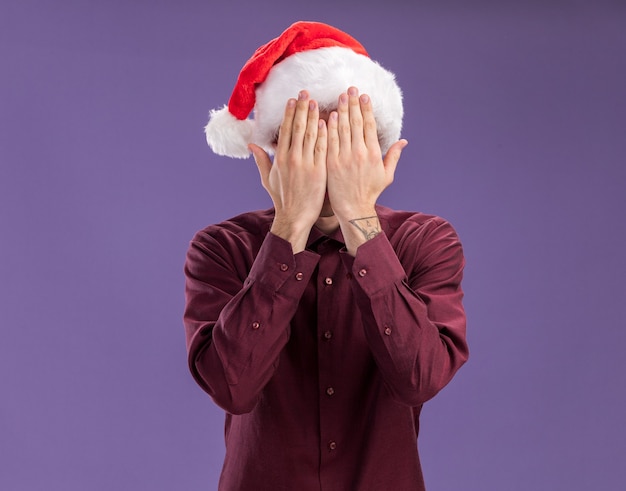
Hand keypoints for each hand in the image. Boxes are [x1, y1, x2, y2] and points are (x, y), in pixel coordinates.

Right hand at [250, 90, 327, 252]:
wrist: (295, 217)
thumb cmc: (282, 199)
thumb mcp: (268, 179)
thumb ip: (261, 160)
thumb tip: (252, 145)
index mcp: (280, 158)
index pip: (285, 130)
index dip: (290, 113)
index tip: (293, 99)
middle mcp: (292, 158)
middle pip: (298, 127)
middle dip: (302, 108)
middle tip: (306, 92)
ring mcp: (306, 164)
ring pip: (311, 134)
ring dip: (314, 116)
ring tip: (318, 101)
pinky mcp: (318, 171)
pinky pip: (322, 148)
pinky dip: (324, 134)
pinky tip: (327, 121)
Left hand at [326, 87, 407, 253]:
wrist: (353, 209)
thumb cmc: (370, 193)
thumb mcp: (386, 175)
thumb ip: (393, 156)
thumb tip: (403, 141)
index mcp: (373, 154)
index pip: (369, 126)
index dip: (366, 109)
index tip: (364, 96)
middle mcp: (359, 153)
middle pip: (356, 123)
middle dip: (353, 104)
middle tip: (350, 89)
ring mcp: (344, 158)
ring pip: (342, 129)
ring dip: (341, 111)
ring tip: (340, 97)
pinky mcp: (331, 164)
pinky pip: (329, 142)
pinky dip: (329, 128)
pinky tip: (329, 116)